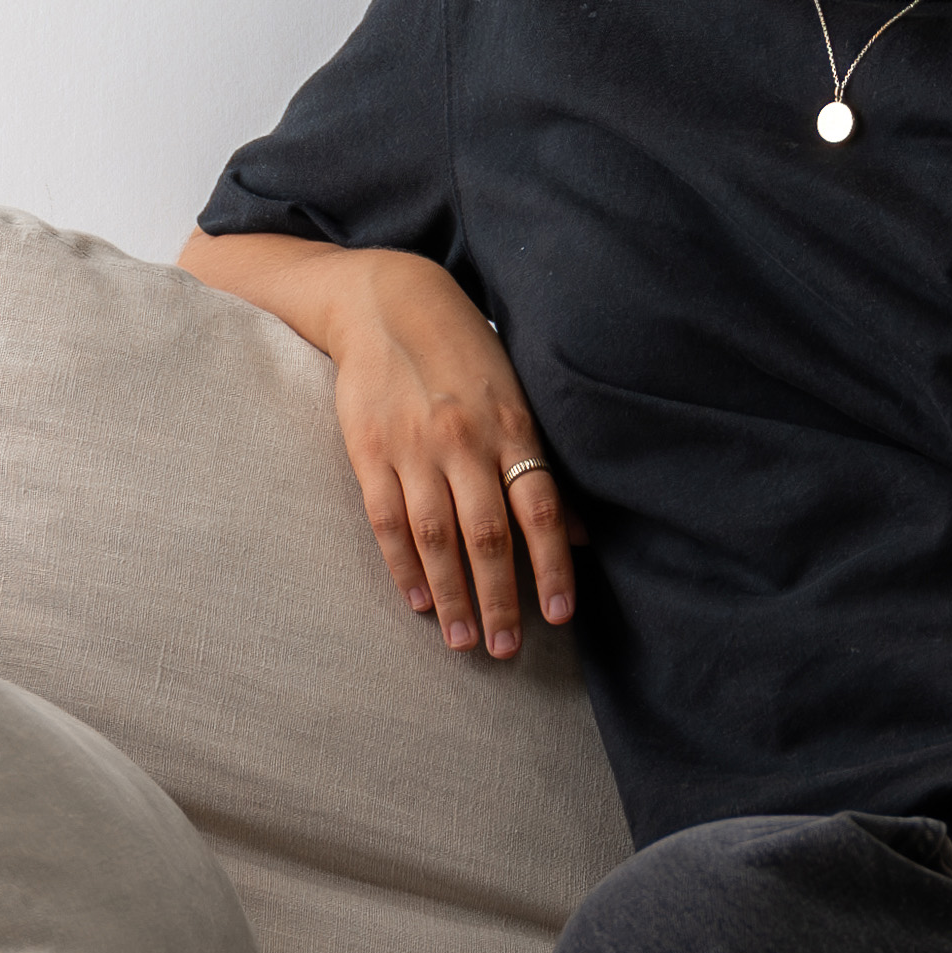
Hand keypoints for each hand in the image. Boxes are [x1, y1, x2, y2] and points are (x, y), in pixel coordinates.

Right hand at [327, 251, 585, 659]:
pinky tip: (419, 600)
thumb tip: (582, 534)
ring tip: (463, 640)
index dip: (554, 565)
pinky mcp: (369, 451)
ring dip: (453, 594)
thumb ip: (541, 465)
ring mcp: (414, 448)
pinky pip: (388, 520)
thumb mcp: (514, 397)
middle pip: (488, 535)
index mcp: (511, 427)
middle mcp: (465, 441)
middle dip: (500, 598)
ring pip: (437, 537)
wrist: (387, 303)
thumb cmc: (462, 356)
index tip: (562, 615)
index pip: (541, 509)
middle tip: (506, 649)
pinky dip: (404, 566)